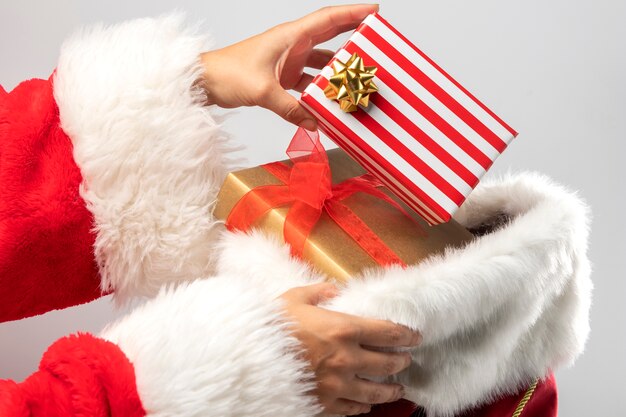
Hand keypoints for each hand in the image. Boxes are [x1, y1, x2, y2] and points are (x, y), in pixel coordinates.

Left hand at [200, 4, 378, 129]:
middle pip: (329, 38)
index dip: (352, 13)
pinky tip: (329, 103)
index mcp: (289, 37)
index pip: (327, 19)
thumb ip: (290, 109)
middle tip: (375, 45)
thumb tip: (314, 123)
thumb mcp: (262, 91)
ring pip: (320, 63)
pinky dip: (319, 91)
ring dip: (337, 71)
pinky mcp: (282, 77)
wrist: (206, 82)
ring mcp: (287, 61)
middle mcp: (290, 45)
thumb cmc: (228, 73)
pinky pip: (308, 81)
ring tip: (358, 80)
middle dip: (352, 39)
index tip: (374, 12)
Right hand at [279, 282, 421, 415]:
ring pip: (375, 391)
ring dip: (391, 390)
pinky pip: (351, 409)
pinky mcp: (324, 403)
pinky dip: (362, 407)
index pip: (387, 333)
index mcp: (343, 329)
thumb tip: (334, 289)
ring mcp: (337, 384)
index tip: (414, 336)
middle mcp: (346, 358)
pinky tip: (366, 405)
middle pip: (387, 363)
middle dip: (401, 361)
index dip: (406, 335)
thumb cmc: (270, 327)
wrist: (249, 359)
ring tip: (398, 389)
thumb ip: (319, 292)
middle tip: (407, 359)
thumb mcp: (294, 299)